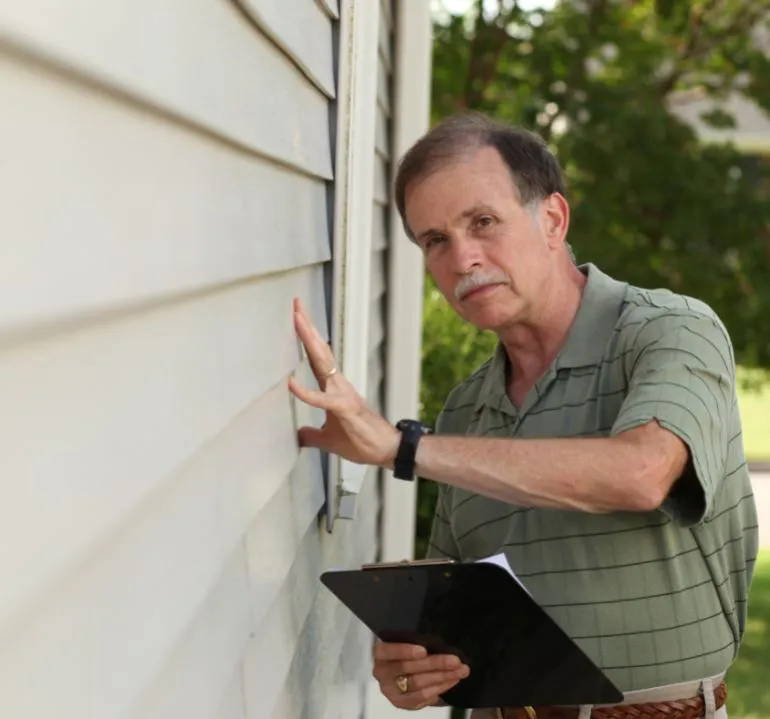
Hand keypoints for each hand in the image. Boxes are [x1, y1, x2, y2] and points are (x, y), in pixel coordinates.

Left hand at [288, 298, 400, 465]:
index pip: (317, 358)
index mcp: (333, 388)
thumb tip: (298, 436)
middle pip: (319, 351)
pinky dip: (305, 392)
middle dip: (307, 328)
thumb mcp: (328, 439)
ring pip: (322, 362)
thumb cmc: (361, 442)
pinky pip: (322, 399)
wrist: (386, 451)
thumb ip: (312, 434)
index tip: (297, 319)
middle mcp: (338, 385)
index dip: (306, 340)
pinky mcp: (344, 409)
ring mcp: (342, 394)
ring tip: (298, 320)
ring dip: (309, 340)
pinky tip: (290, 384)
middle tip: (296, 305)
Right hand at [372, 642, 469, 710]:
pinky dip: (439, 688)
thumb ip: (415, 640)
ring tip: (460, 671)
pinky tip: (451, 681)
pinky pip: (422, 698)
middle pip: (408, 668)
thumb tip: (438, 639)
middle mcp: (382, 672)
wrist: (397, 670)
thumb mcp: (406, 640)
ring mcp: (391, 690)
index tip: (424, 650)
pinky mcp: (401, 702)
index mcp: (381, 653)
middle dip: (435, 663)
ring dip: (442, 677)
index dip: (405, 651)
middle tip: (455, 661)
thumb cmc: (404, 650)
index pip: (389, 650)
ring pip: (418, 684)